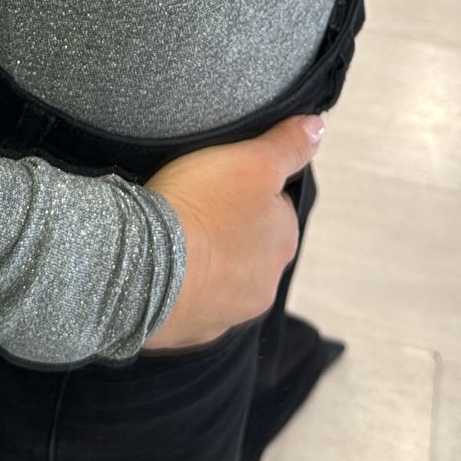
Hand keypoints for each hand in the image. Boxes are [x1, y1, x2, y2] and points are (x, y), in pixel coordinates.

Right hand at [141, 112, 324, 351]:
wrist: (142, 267)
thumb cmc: (200, 208)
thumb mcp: (251, 161)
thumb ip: (288, 145)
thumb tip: (318, 128)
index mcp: (283, 241)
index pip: (277, 210)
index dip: (249, 192)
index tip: (221, 184)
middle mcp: (264, 284)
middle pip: (251, 248)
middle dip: (230, 233)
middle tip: (195, 210)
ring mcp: (227, 313)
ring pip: (222, 281)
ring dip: (205, 265)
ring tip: (174, 242)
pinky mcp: (191, 331)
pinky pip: (190, 305)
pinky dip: (180, 290)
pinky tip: (161, 271)